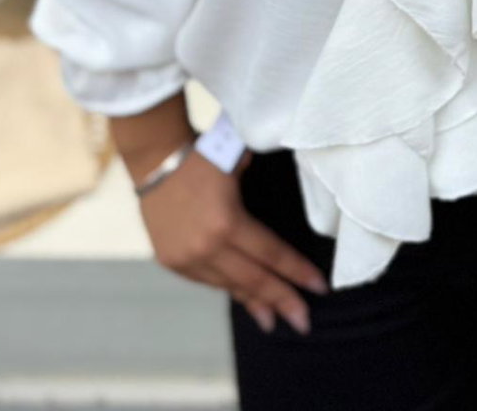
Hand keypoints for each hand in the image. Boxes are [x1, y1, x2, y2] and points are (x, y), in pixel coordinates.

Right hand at [132, 143, 328, 335]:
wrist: (155, 157)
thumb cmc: (204, 154)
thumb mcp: (240, 165)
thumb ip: (262, 190)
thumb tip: (284, 209)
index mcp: (227, 222)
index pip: (271, 254)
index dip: (297, 273)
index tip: (320, 288)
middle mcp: (206, 247)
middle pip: (253, 280)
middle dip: (282, 302)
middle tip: (304, 322)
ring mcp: (186, 258)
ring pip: (229, 285)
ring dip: (254, 302)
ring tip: (273, 320)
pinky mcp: (171, 261)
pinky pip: (208, 281)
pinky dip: (229, 289)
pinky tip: (243, 297)